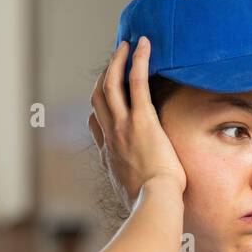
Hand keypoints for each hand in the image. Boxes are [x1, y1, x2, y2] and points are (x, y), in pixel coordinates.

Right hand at [88, 35, 186, 209]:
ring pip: (111, 85)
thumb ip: (132, 190)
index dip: (97, 109)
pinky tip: (143, 45)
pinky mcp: (142, 120)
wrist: (154, 203)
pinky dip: (138, 61)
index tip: (103, 100)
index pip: (96, 126)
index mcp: (109, 156)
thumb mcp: (133, 197)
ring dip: (117, 62)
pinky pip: (136, 83)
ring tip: (125, 45)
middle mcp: (111, 137)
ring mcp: (123, 126)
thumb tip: (141, 199)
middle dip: (104, 76)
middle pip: (99, 98)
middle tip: (114, 61)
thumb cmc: (151, 205)